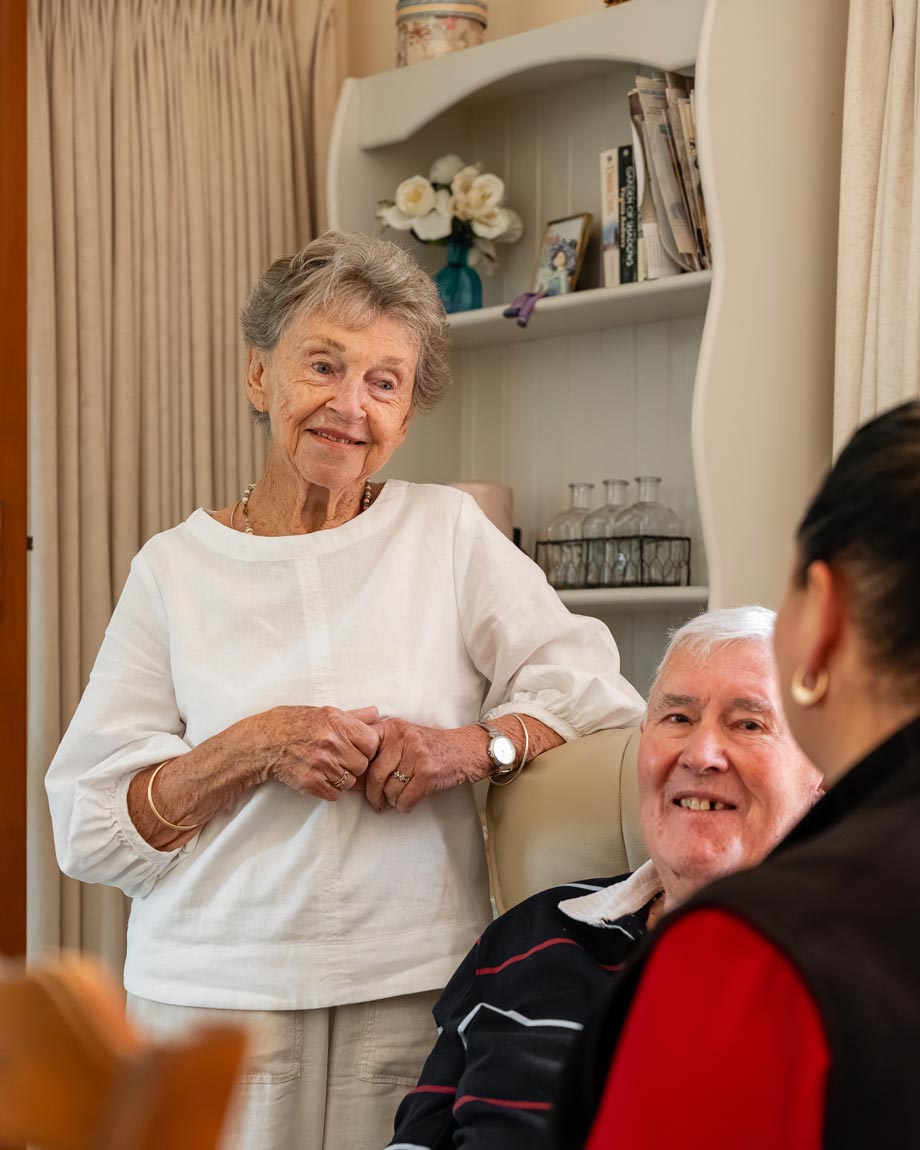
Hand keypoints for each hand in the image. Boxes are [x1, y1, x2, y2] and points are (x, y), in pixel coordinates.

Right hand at [244, 705, 380, 801]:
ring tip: (326, 767)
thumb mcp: (324, 712)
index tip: (356, 748)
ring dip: (341, 778)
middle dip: (353, 764)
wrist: (264, 741)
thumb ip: (353, 715)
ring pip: (350, 782)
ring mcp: (321, 764)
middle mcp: (331, 742)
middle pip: (362, 765)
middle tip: (338, 758)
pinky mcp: (311, 782)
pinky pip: (335, 794)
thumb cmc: (295, 724)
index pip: (372, 743)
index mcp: (337, 722)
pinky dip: (329, 790)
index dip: (366, 748)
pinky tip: (318, 777)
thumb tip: (376, 713)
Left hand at [364, 719, 487, 812]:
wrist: (467, 749)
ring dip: (392, 801)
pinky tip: (409, 802)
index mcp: (392, 727)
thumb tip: (354, 774)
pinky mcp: (428, 773)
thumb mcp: (404, 735)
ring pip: (390, 790)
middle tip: (376, 802)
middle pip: (374, 774)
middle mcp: (402, 738)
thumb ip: (381, 747)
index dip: (359, 771)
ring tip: (398, 798)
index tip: (358, 782)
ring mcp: (416, 755)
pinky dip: (405, 806)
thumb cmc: (431, 747)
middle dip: (373, 794)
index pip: (363, 751)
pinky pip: (405, 799)